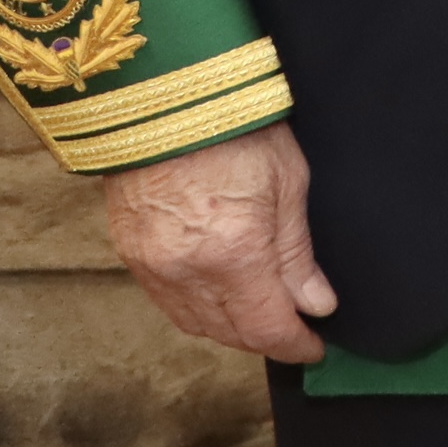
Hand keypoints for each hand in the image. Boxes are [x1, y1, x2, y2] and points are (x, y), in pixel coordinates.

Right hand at [106, 123, 333, 363]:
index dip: (295, 344)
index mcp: (234, 255)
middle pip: (230, 332)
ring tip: (262, 316)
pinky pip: (167, 303)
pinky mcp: (131, 254)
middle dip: (265, 338)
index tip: (315, 347)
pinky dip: (197, 311)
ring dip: (231, 329)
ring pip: (195, 324)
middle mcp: (187, 271)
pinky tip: (220, 299)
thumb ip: (298, 254)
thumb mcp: (289, 185)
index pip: (267, 327)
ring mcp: (152, 267)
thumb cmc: (236, 130)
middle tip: (296, 330)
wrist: (166, 100)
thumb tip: (316, 303)